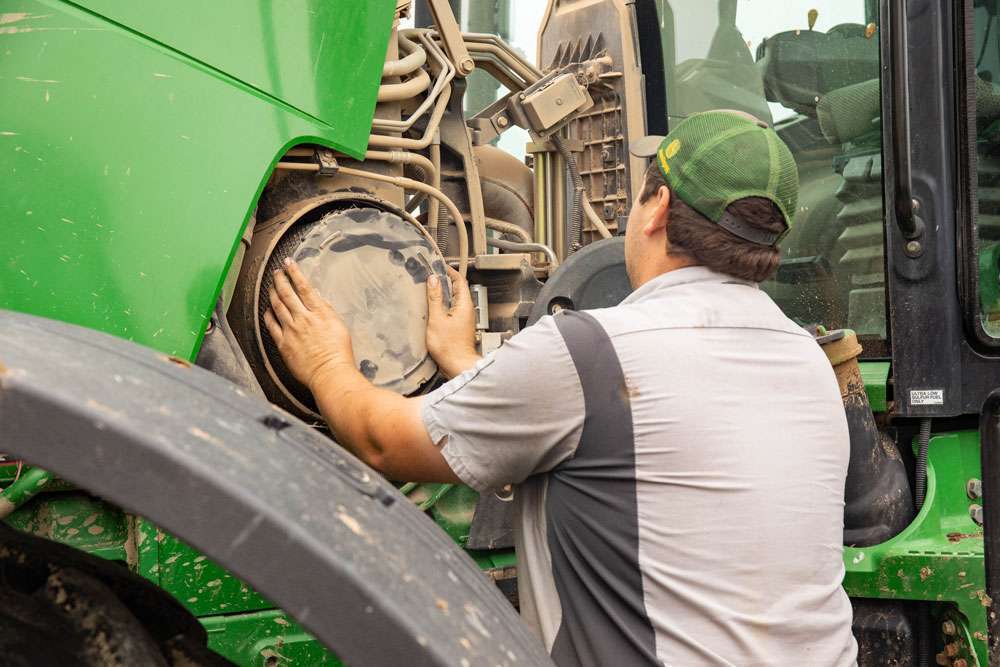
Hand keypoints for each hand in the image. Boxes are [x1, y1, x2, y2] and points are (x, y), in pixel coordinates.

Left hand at [264, 259, 356, 390]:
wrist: (329, 373)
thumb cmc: (339, 353)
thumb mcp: (339, 326)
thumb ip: (327, 310)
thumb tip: (319, 298)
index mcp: (319, 313)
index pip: (304, 287)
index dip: (295, 273)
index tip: (289, 263)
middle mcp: (303, 318)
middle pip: (287, 293)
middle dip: (280, 279)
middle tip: (276, 272)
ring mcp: (291, 331)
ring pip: (277, 306)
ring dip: (272, 293)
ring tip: (271, 286)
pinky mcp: (283, 344)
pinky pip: (271, 326)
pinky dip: (268, 315)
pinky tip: (267, 310)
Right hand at [426, 266, 480, 378]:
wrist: (457, 365)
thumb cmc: (449, 347)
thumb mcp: (437, 319)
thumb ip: (435, 298)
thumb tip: (433, 280)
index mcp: (464, 305)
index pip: (459, 281)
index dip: (449, 271)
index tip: (439, 266)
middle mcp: (467, 310)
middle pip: (457, 289)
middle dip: (445, 280)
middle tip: (432, 275)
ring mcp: (464, 318)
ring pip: (455, 299)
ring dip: (444, 292)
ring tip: (430, 288)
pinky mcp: (460, 326)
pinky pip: (452, 309)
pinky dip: (443, 304)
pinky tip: (433, 307)